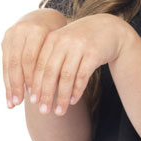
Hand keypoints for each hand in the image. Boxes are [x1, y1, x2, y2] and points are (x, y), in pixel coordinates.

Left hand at [6, 11, 130, 115]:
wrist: (108, 29)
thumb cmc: (80, 42)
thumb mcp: (63, 47)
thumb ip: (50, 62)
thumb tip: (34, 90)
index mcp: (52, 39)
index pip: (39, 65)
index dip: (35, 84)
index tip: (32, 101)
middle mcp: (64, 41)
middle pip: (50, 72)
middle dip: (46, 94)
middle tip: (43, 111)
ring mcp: (79, 46)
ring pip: (67, 76)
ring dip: (62, 97)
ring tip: (59, 112)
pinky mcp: (94, 53)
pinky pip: (82, 76)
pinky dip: (77, 90)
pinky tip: (73, 101)